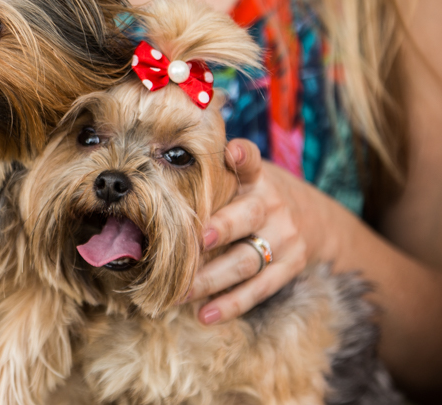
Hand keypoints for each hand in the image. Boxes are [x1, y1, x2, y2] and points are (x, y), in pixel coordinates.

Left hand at [186, 138, 331, 324]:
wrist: (312, 220)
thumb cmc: (254, 197)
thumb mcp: (243, 178)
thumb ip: (212, 174)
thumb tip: (153, 162)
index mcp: (256, 178)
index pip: (251, 160)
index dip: (242, 155)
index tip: (232, 152)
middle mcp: (272, 205)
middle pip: (246, 216)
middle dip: (221, 228)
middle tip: (196, 240)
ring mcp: (284, 238)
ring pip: (245, 260)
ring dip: (210, 278)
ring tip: (180, 292)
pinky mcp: (290, 267)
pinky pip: (259, 289)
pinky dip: (231, 304)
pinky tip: (205, 314)